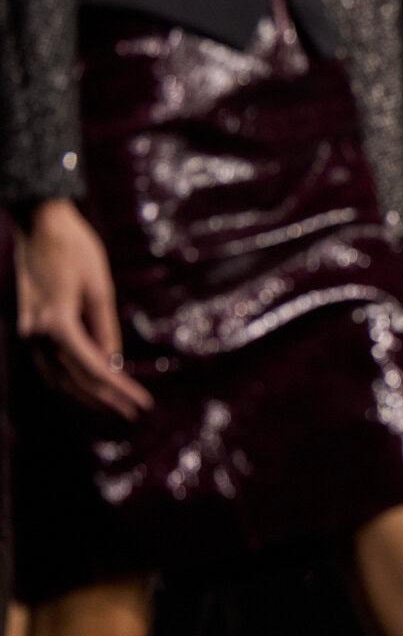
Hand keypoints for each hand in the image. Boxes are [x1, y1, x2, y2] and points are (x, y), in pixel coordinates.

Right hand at [13, 200, 152, 419]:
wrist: (39, 223)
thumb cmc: (74, 249)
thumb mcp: (100, 288)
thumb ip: (105, 329)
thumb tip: (114, 363)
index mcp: (57, 323)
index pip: (93, 368)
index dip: (119, 389)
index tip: (142, 403)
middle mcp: (36, 333)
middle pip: (73, 379)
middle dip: (105, 398)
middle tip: (134, 412)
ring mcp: (27, 331)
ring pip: (56, 376)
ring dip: (86, 394)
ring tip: (115, 405)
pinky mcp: (28, 325)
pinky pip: (48, 362)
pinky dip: (69, 378)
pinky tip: (90, 385)